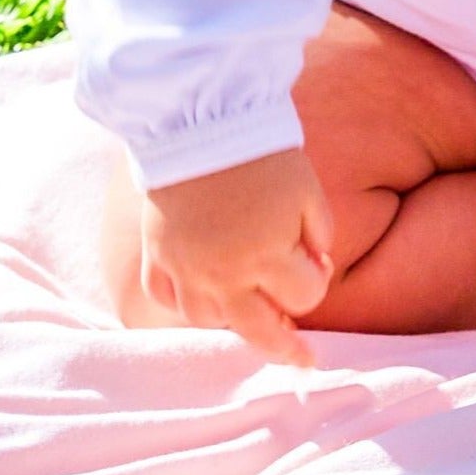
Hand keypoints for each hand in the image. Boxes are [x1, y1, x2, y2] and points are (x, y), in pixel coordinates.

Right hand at [137, 146, 335, 359]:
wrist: (198, 119)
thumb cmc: (261, 152)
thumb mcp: (308, 189)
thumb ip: (320, 234)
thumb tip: (316, 264)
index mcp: (268, 256)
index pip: (303, 298)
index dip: (315, 281)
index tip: (316, 261)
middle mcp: (224, 273)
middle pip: (257, 332)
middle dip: (284, 346)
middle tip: (299, 356)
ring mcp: (185, 268)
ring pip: (207, 321)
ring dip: (231, 321)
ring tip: (246, 313)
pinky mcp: (156, 253)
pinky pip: (163, 297)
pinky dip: (181, 303)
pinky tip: (198, 298)